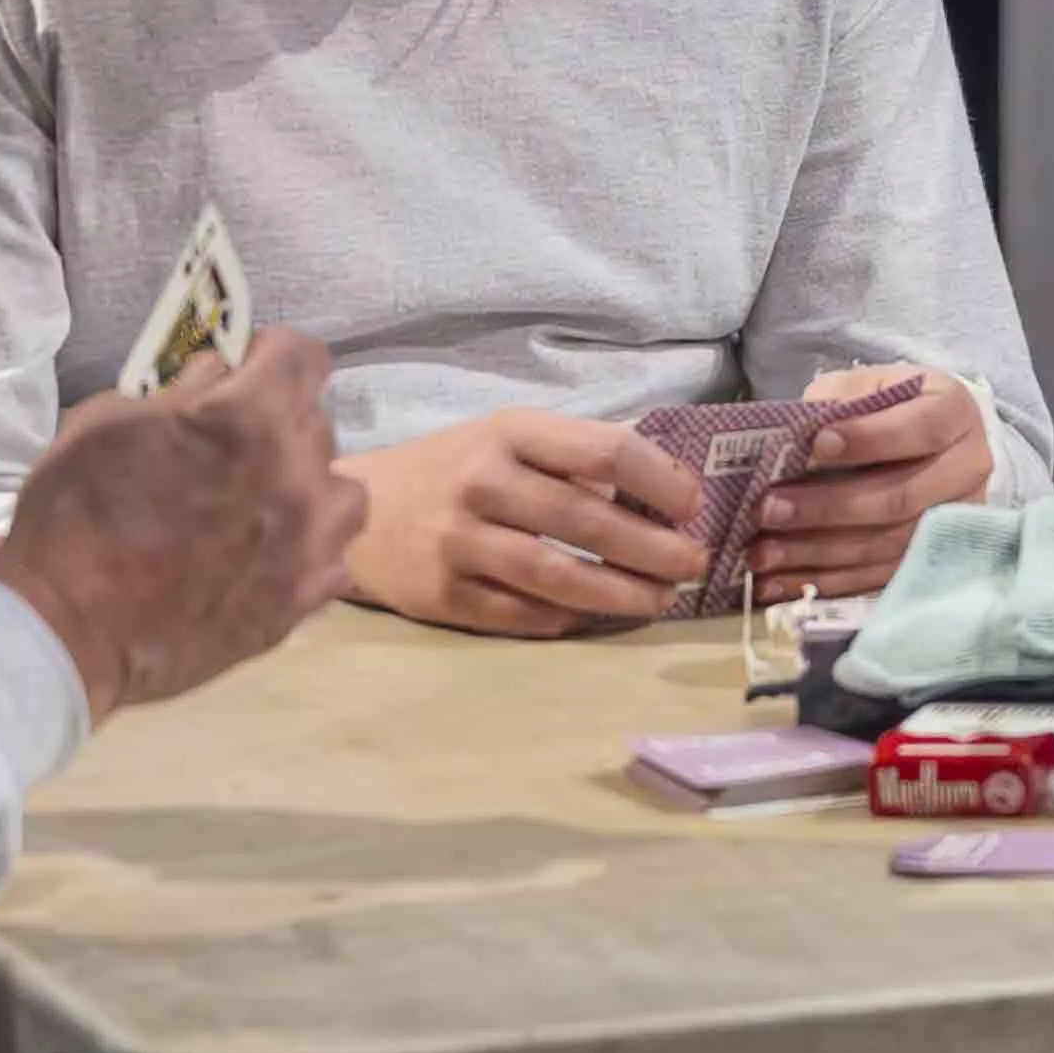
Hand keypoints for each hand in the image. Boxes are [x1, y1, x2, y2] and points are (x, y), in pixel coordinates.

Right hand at [0, 331, 364, 719]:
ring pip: (339, 489)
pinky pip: (332, 554)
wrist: (68, 632)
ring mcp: (313, 543)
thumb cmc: (74, 518)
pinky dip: (306, 547)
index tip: (246, 369)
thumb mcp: (106, 423)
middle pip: (316, 422)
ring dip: (306, 486)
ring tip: (260, 504)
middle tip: (230, 447)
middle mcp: (300, 475)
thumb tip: (217, 375)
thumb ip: (178, 390)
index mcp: (252, 420)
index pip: (304, 355)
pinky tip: (264, 557)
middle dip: (275, 422)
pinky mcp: (306, 598)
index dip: (272, 353)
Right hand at [342, 405, 711, 634]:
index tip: (693, 505)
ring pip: (558, 576)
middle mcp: (482, 482)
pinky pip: (521, 614)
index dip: (660, 481)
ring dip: (622, 593)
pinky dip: (567, 619)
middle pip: (588, 520)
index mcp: (510, 433)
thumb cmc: (454, 470)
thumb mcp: (508, 440)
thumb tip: (661, 494)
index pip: (606, 450)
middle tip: (696, 564)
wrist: (357, 512)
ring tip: (661, 598)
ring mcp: (458, 541)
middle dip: (655, 548)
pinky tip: (596, 618)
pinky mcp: (441, 594)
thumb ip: (575, 458)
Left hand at [741, 365, 993, 603]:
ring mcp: (954, 521)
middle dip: (828, 506)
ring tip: (762, 552)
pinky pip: (878, 576)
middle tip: (768, 509)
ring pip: (886, 543)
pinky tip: (778, 581)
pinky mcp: (932, 558)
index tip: (816, 444)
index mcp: (954, 413)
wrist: (929, 444)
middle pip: (901, 497)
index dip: (870, 439)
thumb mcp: (866, 386)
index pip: (922, 429)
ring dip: (818, 550)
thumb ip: (837, 404)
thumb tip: (791, 443)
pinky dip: (826, 580)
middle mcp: (967, 469)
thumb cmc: (888, 409)